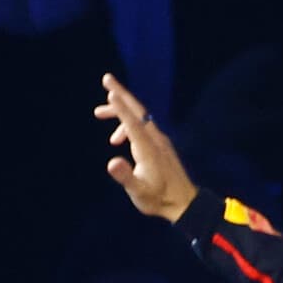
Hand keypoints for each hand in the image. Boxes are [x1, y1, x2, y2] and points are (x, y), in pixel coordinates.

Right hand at [97, 73, 194, 222]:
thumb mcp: (139, 191)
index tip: (110, 91)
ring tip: (98, 114)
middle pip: (138, 111)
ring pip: (139, 118)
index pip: (133, 123)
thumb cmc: (159, 199)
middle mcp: (155, 140)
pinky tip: (117, 139)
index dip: (121, 107)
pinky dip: (127, 124)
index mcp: (148, 149)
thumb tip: (112, 162)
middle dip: (121, 94)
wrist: (184, 204)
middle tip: (106, 78)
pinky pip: (142, 127)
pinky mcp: (161, 146)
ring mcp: (160, 142)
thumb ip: (125, 176)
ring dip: (120, 111)